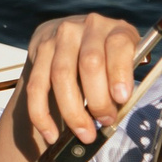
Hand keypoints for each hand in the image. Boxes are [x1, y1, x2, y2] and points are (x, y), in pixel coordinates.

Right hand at [16, 12, 141, 153]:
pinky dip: (42, 114)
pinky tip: (51, 133)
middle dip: (98, 100)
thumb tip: (114, 115)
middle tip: (105, 122)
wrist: (74, 36)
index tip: (122, 99)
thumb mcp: (124, 59)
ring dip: (73, 112)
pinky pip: (36, 86)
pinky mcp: (39, 51)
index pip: (118, 46)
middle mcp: (85, 27)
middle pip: (89, 64)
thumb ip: (124, 80)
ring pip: (61, 76)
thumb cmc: (107, 56)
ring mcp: (58, 37)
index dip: (120, 73)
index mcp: (114, 29)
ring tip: (85, 133)